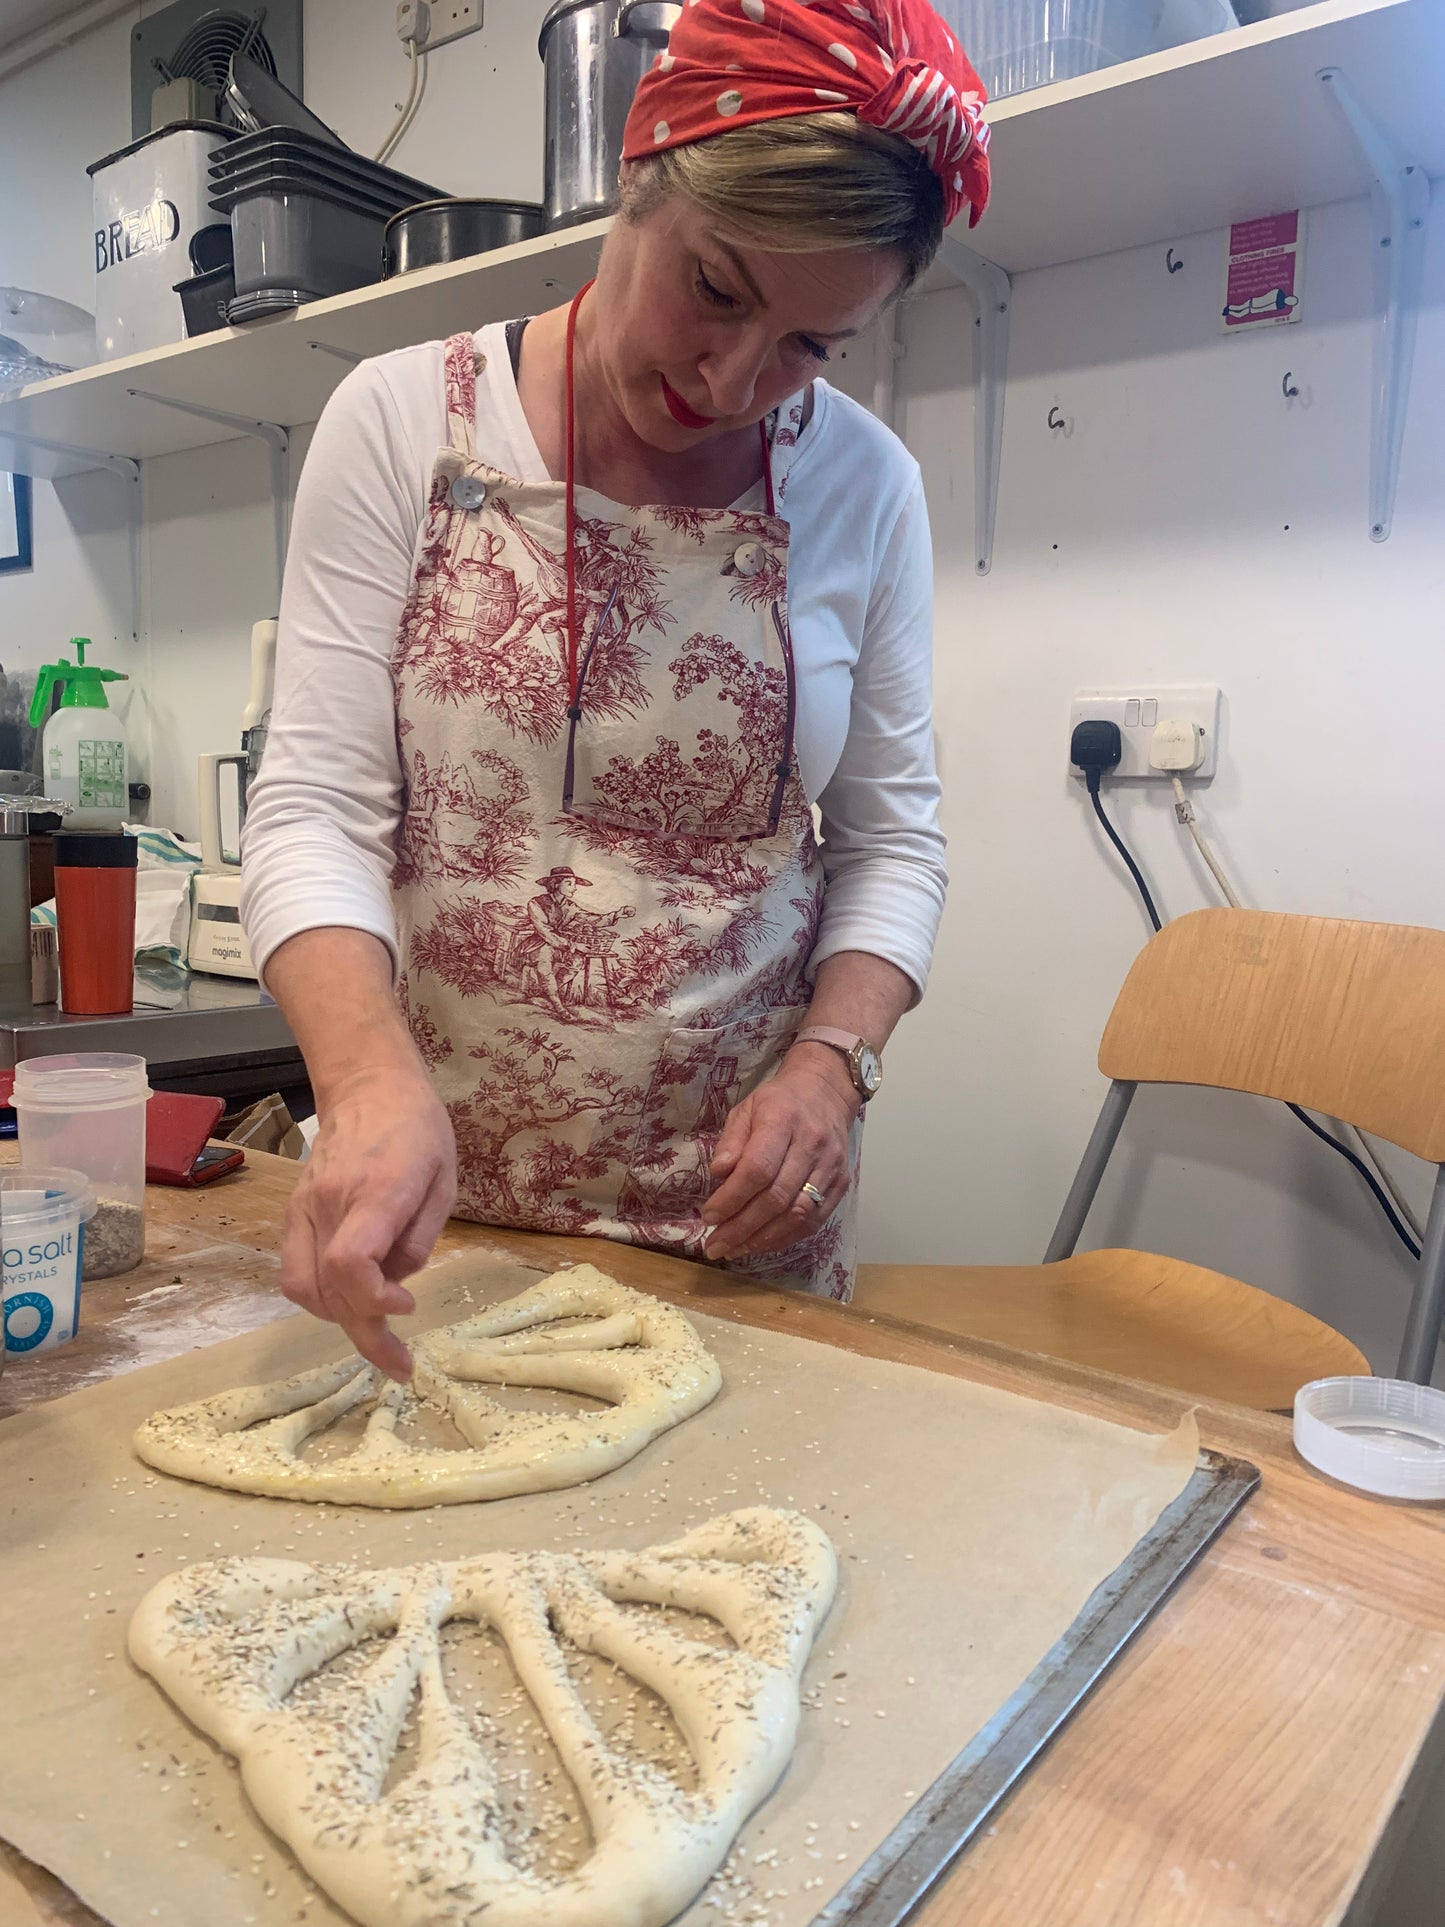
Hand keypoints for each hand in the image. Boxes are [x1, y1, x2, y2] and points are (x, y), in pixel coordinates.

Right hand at [278, 1065, 456, 1380]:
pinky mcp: (292, 1213)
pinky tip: (350, 1301)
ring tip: (377, 1331)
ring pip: (304, 1289)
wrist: (369, 1088)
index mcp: (375, 1191)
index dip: (374, 1299)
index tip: (407, 1306)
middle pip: (327, 1288)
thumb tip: (398, 1284)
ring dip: (340, 1319)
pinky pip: (295, 1272)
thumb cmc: (419, 1130)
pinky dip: (321, 1298)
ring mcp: (303, 1209)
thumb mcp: (445, 1181)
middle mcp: (329, 1203)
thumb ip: (422, 1238)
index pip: (349, 1261)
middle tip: (399, 1364)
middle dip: (365, 1333)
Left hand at [700, 1045, 856, 1261]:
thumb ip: (731, 1140)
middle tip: (715, 1244)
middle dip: (741, 1228)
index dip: (732, 1198)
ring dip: (762, 1239)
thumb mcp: (746, 1108)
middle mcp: (811, 1145)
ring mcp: (831, 1166)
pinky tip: (761, 1244)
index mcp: (783, 1120)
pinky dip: (786, 1237)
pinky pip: (814, 1220)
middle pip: (776, 1198)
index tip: (708, 1216)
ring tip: (734, 1250)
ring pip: (797, 1214)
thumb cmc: (779, 1102)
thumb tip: (719, 1173)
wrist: (826, 1092)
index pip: (758, 1169)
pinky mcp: (842, 1183)